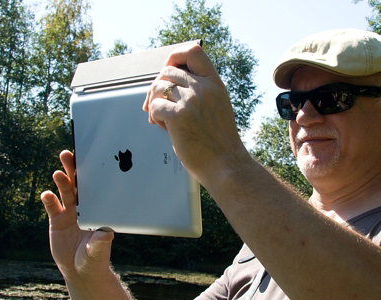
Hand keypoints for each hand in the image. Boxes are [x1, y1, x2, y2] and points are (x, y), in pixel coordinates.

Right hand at [41, 150, 113, 282]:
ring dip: (62, 182)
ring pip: (65, 192)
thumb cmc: (94, 260)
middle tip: (68, 154)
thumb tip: (107, 234)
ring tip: (58, 174)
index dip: (92, 174)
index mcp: (97, 210)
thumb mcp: (97, 252)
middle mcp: (83, 208)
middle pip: (78, 185)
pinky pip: (52, 206)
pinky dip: (49, 199)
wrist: (80, 272)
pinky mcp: (57, 221)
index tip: (90, 159)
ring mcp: (69, 213)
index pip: (95, 188)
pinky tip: (46, 194)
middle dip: (73, 169)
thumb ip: (100, 242)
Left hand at [143, 44, 248, 184]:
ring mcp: (192, 101)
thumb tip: (168, 86)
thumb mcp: (217, 107)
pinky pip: (154, 105)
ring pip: (158, 87)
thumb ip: (199, 93)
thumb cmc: (219, 143)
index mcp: (215, 84)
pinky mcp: (179, 116)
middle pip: (167, 71)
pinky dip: (153, 115)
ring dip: (154, 102)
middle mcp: (204, 88)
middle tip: (157, 105)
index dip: (175, 58)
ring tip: (161, 119)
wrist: (226, 165)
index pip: (193, 51)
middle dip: (157, 87)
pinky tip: (161, 126)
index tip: (169, 74)